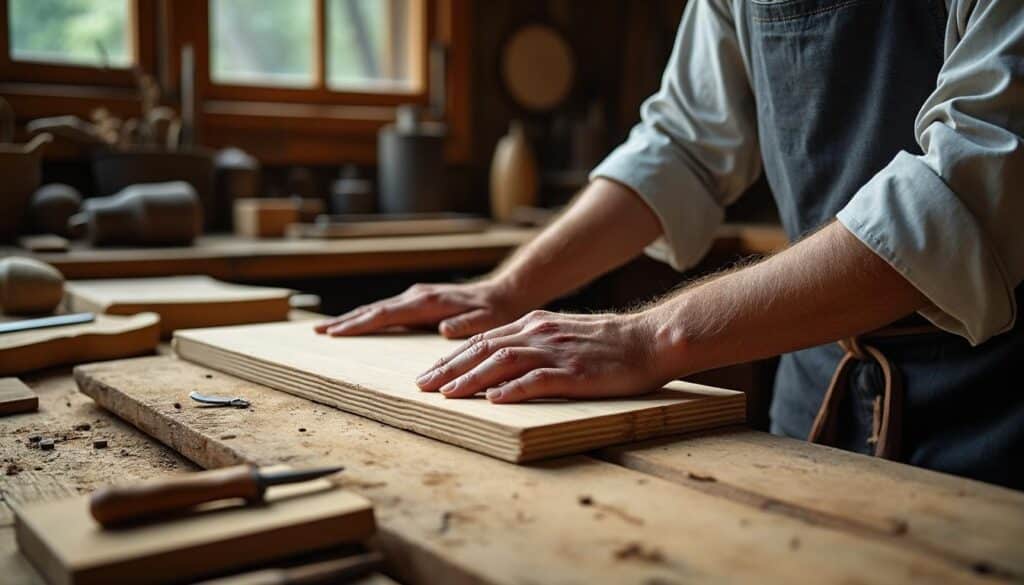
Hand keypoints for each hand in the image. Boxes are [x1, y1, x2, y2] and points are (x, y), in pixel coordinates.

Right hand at [314, 279, 528, 337]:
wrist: (505, 293)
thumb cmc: (496, 311)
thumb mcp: (487, 321)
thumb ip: (467, 325)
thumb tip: (444, 329)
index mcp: (427, 303)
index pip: (385, 314)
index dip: (359, 324)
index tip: (335, 332)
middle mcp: (418, 296)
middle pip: (373, 309)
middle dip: (345, 321)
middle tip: (317, 332)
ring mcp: (418, 296)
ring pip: (378, 308)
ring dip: (352, 318)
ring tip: (328, 329)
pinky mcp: (420, 300)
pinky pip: (388, 310)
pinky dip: (368, 316)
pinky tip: (358, 323)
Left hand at [415, 309, 673, 402]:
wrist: (649, 340)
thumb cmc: (608, 344)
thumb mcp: (562, 335)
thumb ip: (533, 344)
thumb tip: (500, 365)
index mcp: (534, 324)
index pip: (483, 340)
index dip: (453, 358)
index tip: (430, 374)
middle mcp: (539, 333)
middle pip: (484, 349)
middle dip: (450, 368)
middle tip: (422, 386)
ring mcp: (556, 352)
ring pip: (503, 362)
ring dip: (472, 379)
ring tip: (448, 394)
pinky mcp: (575, 372)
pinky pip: (538, 380)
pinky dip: (513, 390)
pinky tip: (494, 401)